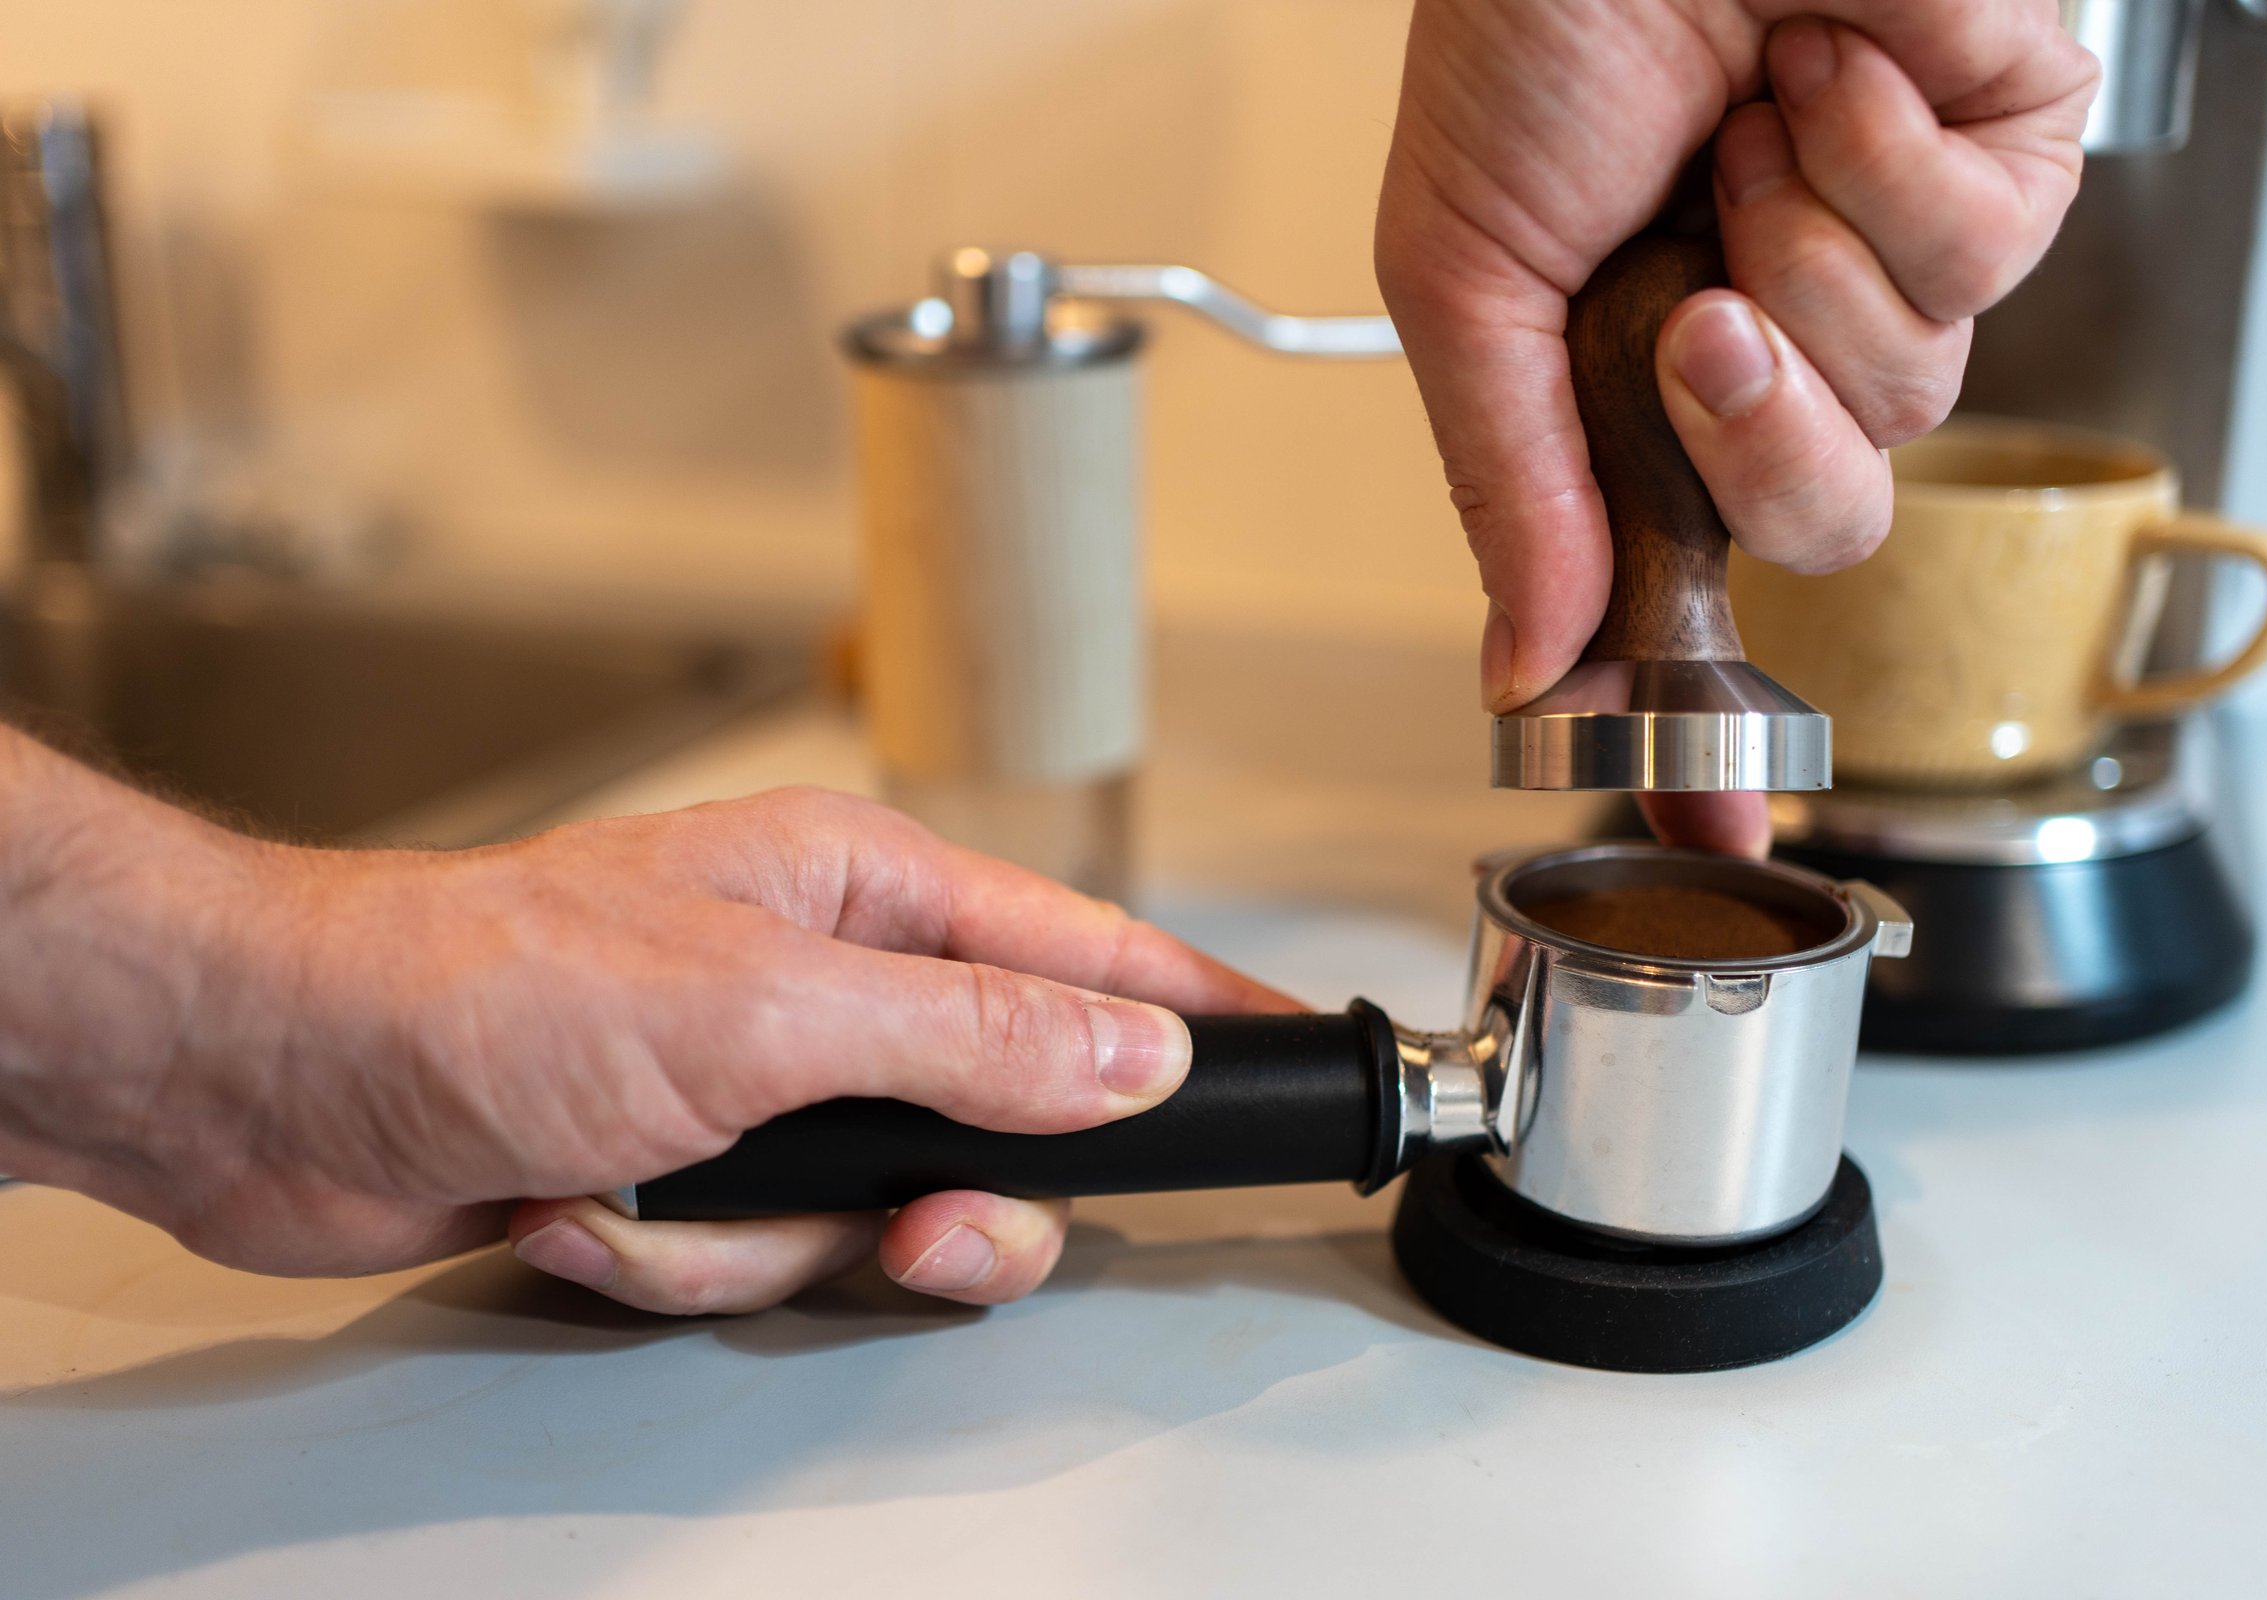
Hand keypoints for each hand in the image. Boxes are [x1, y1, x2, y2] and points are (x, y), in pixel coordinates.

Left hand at [0, 733, 1291, 1313]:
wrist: (278, 1077)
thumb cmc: (488, 984)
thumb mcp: (773, 1011)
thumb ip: (979, 1034)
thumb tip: (1137, 1048)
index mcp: (865, 895)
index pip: (1085, 952)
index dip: (1192, 1010)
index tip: (1290, 1053)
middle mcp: (822, 985)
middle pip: (995, 1124)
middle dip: (935, 1204)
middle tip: (899, 1222)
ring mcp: (751, 1087)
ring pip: (869, 1220)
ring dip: (757, 1242)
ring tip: (656, 1194)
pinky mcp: (682, 1174)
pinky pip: (754, 1263)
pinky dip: (664, 1261)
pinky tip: (581, 1206)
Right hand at [1376, 0, 2096, 851]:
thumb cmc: (1527, 31)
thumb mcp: (1459, 285)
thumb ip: (1508, 489)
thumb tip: (1521, 661)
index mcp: (1644, 388)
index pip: (1687, 588)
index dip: (1705, 717)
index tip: (1716, 832)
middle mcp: (1781, 344)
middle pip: (1820, 518)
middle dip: (1749, 427)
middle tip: (1690, 314)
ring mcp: (1897, 265)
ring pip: (1905, 399)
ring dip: (1798, 259)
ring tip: (1744, 136)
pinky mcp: (2004, 168)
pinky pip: (1975, 261)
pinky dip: (1877, 164)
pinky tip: (1827, 76)